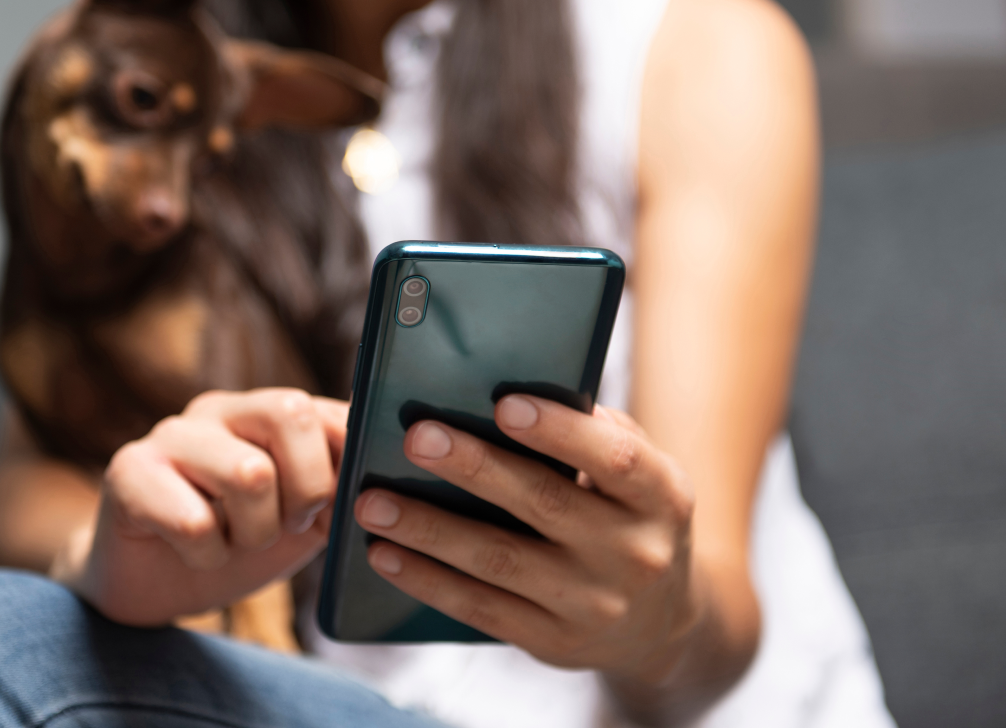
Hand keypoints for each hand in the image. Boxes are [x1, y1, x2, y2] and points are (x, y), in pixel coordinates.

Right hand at [56, 388, 347, 625]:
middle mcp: (219, 409)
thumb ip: (342, 487)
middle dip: (308, 488)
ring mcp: (170, 435)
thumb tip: (386, 460)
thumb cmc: (234, 544)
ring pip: (249, 472)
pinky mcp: (128, 471)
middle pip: (291, 412)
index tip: (341, 507)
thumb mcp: (304, 520)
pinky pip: (194, 520)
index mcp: (265, 411)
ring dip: (255, 532)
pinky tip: (195, 554)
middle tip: (288, 526)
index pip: (328, 406)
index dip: (349, 459)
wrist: (151, 587)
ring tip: (236, 544)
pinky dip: (208, 556)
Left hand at [355, 396, 699, 681]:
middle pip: (545, 504)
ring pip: (500, 560)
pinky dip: (427, 580)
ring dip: (429, 529)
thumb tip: (502, 391)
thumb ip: (590, 432)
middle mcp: (635, 554)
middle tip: (416, 438)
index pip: (616, 459)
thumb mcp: (636, 472)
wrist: (663, 623)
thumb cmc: (628, 514)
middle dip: (475, 469)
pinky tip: (384, 552)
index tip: (504, 403)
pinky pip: (481, 609)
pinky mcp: (554, 643)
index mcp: (662, 496)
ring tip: (373, 501)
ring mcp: (594, 605)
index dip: (561, 431)